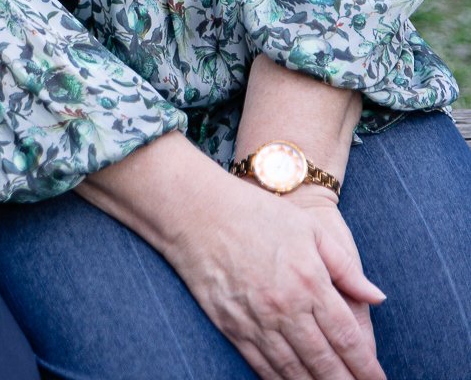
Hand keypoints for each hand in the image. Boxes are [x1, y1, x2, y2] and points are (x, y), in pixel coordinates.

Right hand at [164, 177, 385, 379]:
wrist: (196, 210)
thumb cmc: (256, 214)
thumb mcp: (309, 229)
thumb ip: (346, 267)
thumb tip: (378, 297)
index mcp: (310, 281)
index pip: (348, 338)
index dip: (367, 367)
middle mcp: (287, 307)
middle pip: (326, 363)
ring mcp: (258, 321)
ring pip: (297, 372)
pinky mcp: (233, 328)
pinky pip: (264, 368)